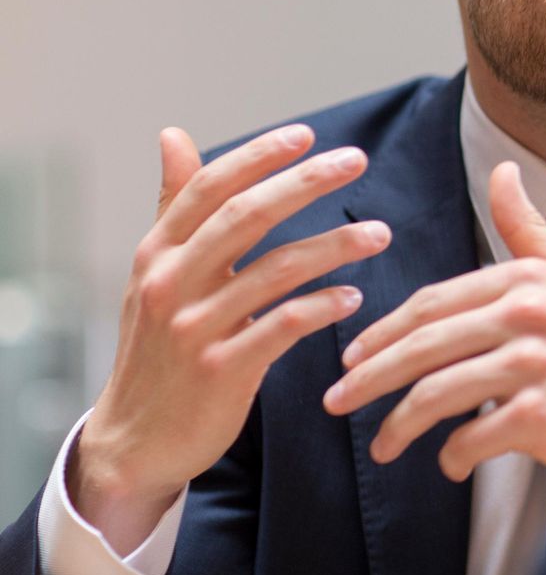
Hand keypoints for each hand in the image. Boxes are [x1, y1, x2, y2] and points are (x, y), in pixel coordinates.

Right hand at [75, 125, 388, 555]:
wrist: (135, 440)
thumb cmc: (157, 348)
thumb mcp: (155, 274)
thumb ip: (175, 206)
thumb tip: (174, 134)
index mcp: (157, 253)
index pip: (208, 188)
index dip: (258, 157)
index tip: (307, 135)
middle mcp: (169, 284)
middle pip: (245, 218)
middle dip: (305, 183)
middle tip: (356, 160)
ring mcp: (193, 328)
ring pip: (275, 270)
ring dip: (335, 246)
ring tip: (380, 233)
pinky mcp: (222, 370)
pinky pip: (283, 326)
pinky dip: (324, 306)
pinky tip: (354, 296)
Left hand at [324, 162, 545, 483]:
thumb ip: (529, 229)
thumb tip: (503, 171)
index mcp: (529, 280)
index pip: (434, 303)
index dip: (385, 332)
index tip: (355, 357)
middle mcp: (529, 316)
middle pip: (424, 346)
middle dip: (372, 376)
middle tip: (339, 400)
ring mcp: (536, 366)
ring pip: (438, 395)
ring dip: (400, 425)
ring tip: (385, 445)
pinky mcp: (544, 415)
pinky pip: (474, 438)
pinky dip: (453, 456)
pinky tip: (449, 464)